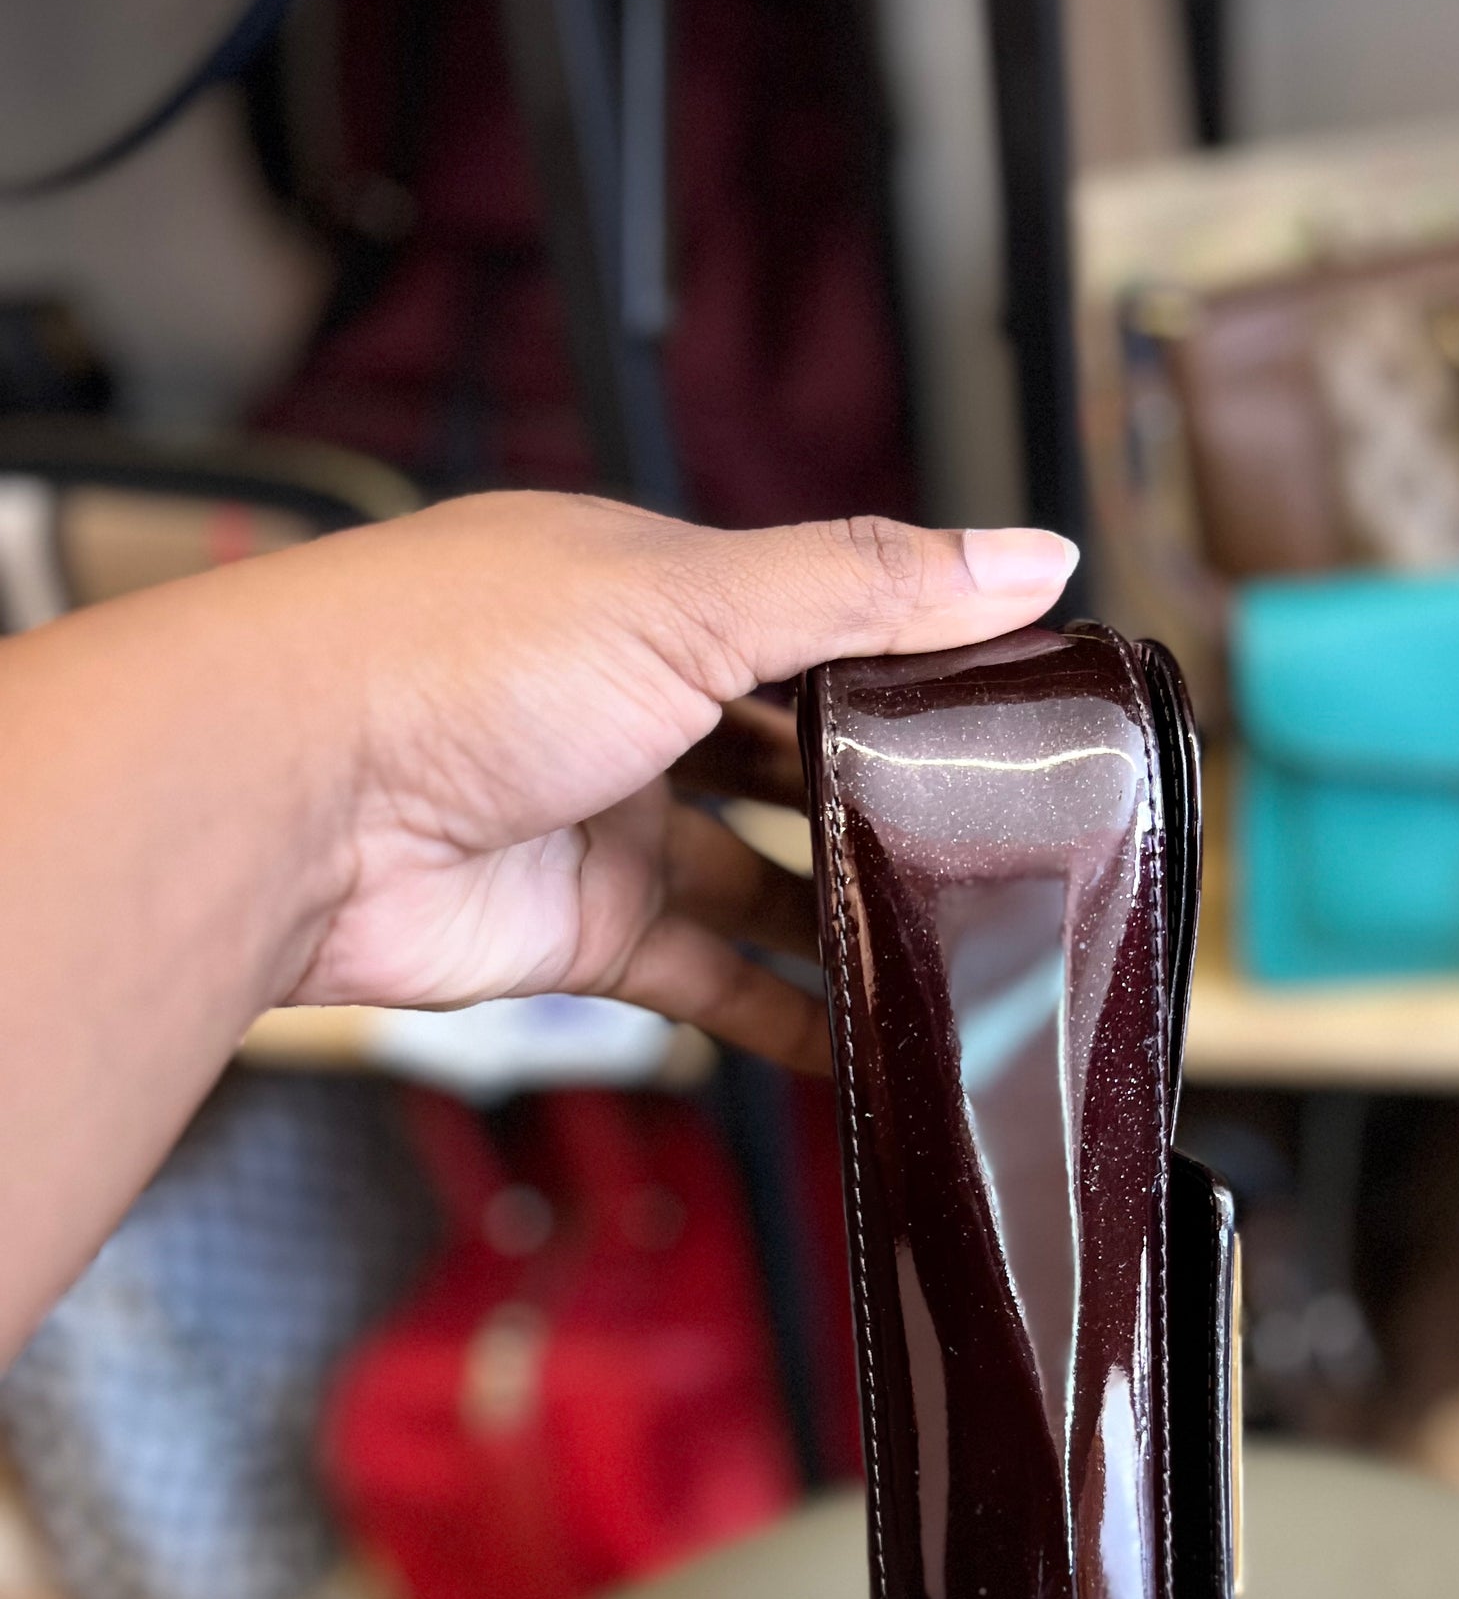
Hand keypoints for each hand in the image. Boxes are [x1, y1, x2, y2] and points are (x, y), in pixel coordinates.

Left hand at [283, 494, 1079, 1068]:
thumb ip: (865, 589)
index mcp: (652, 591)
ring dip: (849, 917)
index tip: (1020, 708)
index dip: (915, 662)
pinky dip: (783, 1014)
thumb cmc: (448, 660)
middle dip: (889, 800)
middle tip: (1004, 845)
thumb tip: (1028, 555)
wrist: (289, 799)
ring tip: (962, 953)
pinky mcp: (581, 932)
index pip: (817, 622)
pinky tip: (861, 1043)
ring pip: (760, 880)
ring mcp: (607, 822)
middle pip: (793, 758)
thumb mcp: (692, 599)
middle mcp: (630, 701)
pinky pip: (708, 979)